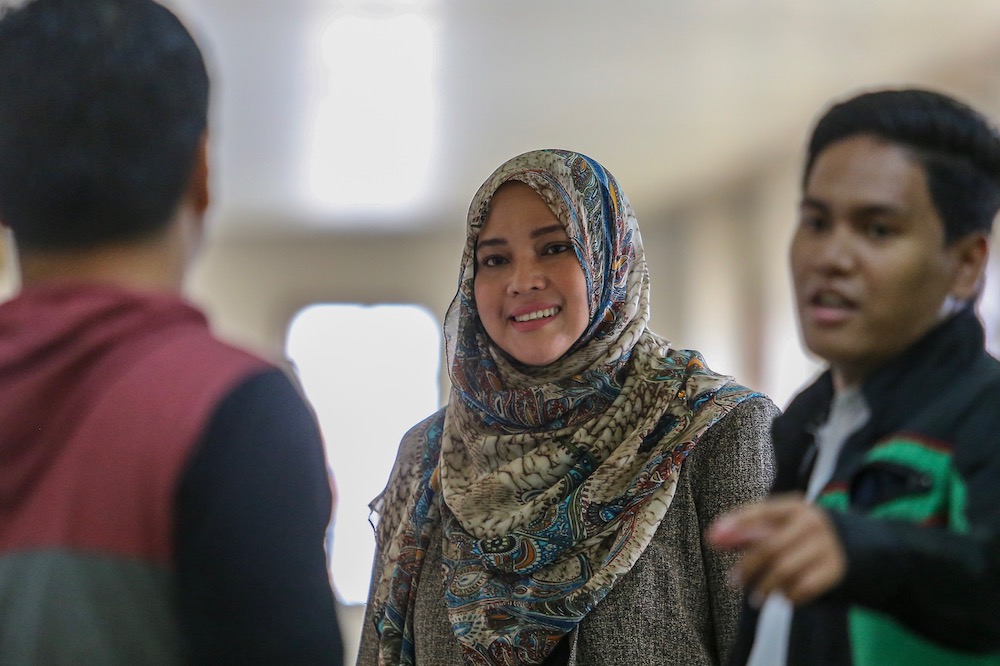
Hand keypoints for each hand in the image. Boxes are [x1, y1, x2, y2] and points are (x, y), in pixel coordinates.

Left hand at [706, 493, 846, 605]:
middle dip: (746, 567)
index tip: (711, 538)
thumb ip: (749, 532)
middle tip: (733, 583)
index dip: (734, 524)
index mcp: (795, 507)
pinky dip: (790, 596)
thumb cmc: (808, 539)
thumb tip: (714, 538)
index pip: (758, 512)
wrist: (867, 550)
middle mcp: (812, 522)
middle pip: (769, 547)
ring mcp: (827, 545)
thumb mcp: (783, 529)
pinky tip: (785, 598)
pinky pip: (804, 586)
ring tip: (757, 597)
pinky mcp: (838, 569)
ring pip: (784, 569)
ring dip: (766, 587)